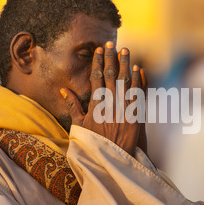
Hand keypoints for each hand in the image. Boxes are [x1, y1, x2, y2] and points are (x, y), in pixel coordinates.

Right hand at [60, 41, 146, 155]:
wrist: (111, 160)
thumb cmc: (92, 143)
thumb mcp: (79, 126)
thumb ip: (73, 106)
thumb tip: (64, 90)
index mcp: (95, 105)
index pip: (96, 78)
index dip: (98, 63)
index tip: (99, 51)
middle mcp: (110, 104)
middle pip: (111, 75)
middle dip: (111, 58)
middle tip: (112, 44)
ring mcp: (124, 109)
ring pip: (126, 81)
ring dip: (126, 64)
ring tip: (125, 51)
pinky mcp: (136, 115)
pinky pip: (138, 94)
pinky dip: (139, 81)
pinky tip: (139, 69)